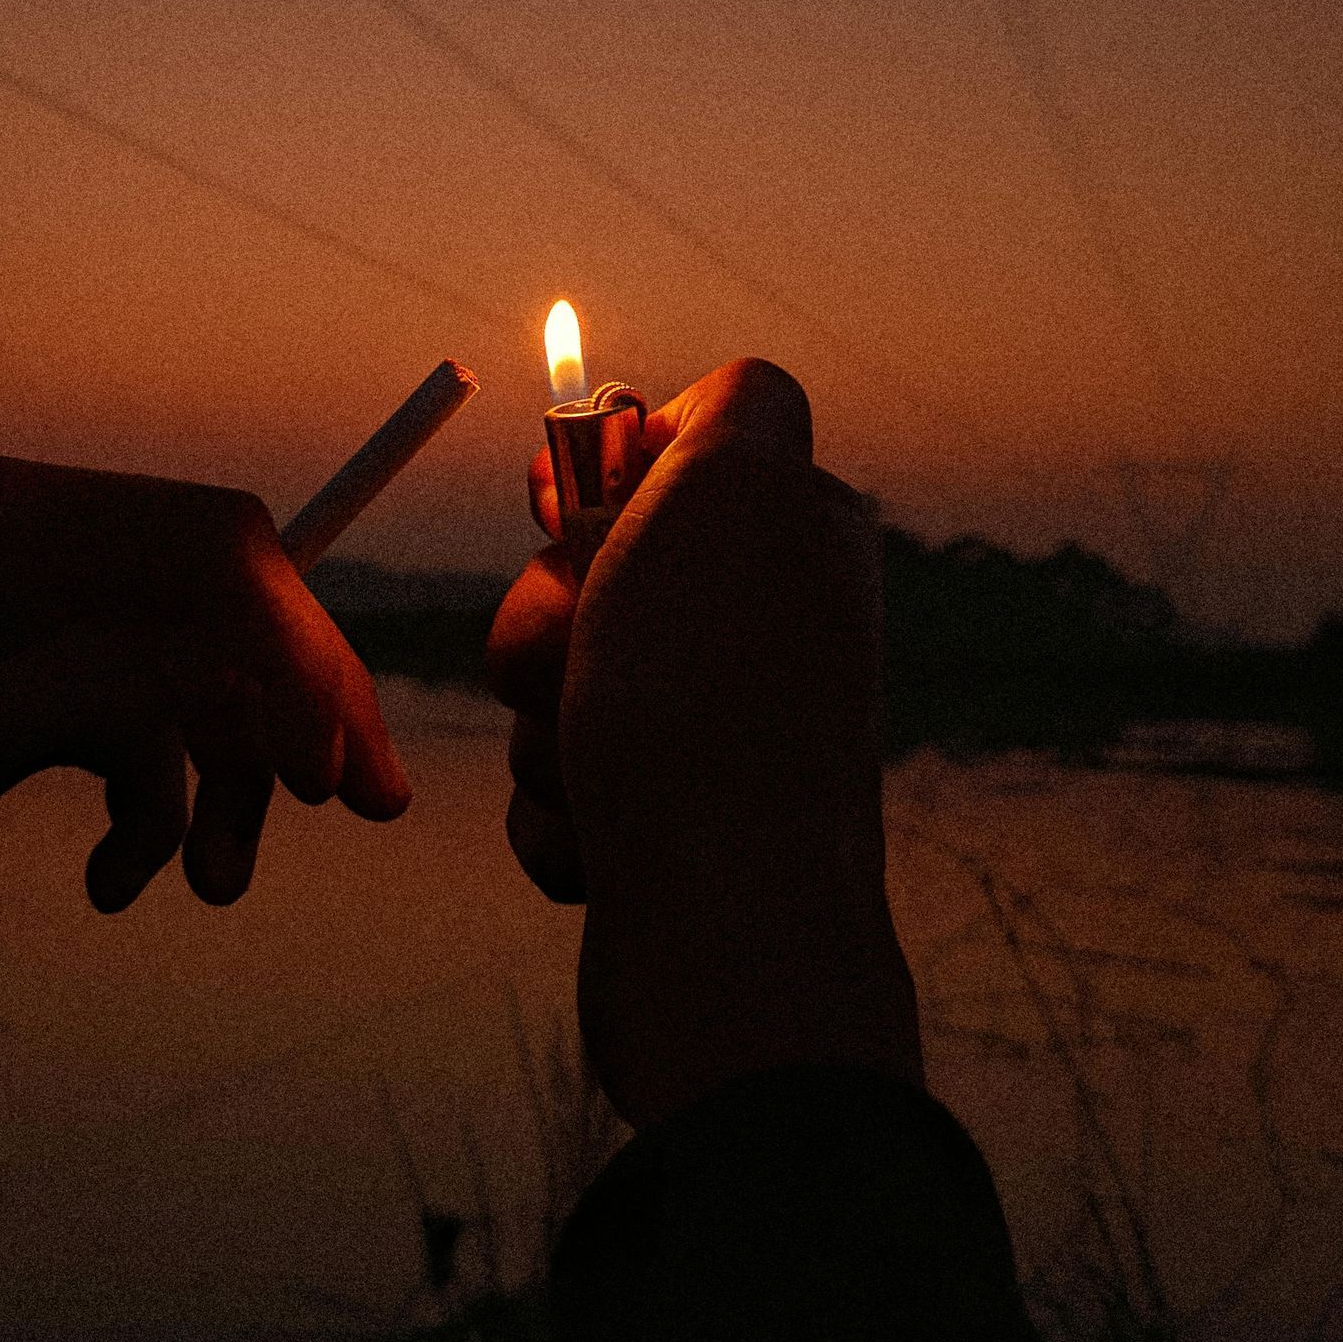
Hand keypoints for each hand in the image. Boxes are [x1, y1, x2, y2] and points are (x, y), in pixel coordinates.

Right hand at [486, 360, 920, 1127]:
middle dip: (546, 611)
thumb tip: (702, 411)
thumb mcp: (735, 488)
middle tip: (587, 652)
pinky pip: (556, 788)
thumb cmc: (714, 703)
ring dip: (546, 721)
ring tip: (602, 767)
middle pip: (586, 567)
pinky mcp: (668, 834)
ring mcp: (718, 737)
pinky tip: (609, 844)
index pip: (670, 446)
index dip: (594, 466)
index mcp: (796, 536)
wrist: (724, 934)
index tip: (557, 500)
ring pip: (555, 680)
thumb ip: (734, 407)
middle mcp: (767, 631)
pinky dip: (560, 815)